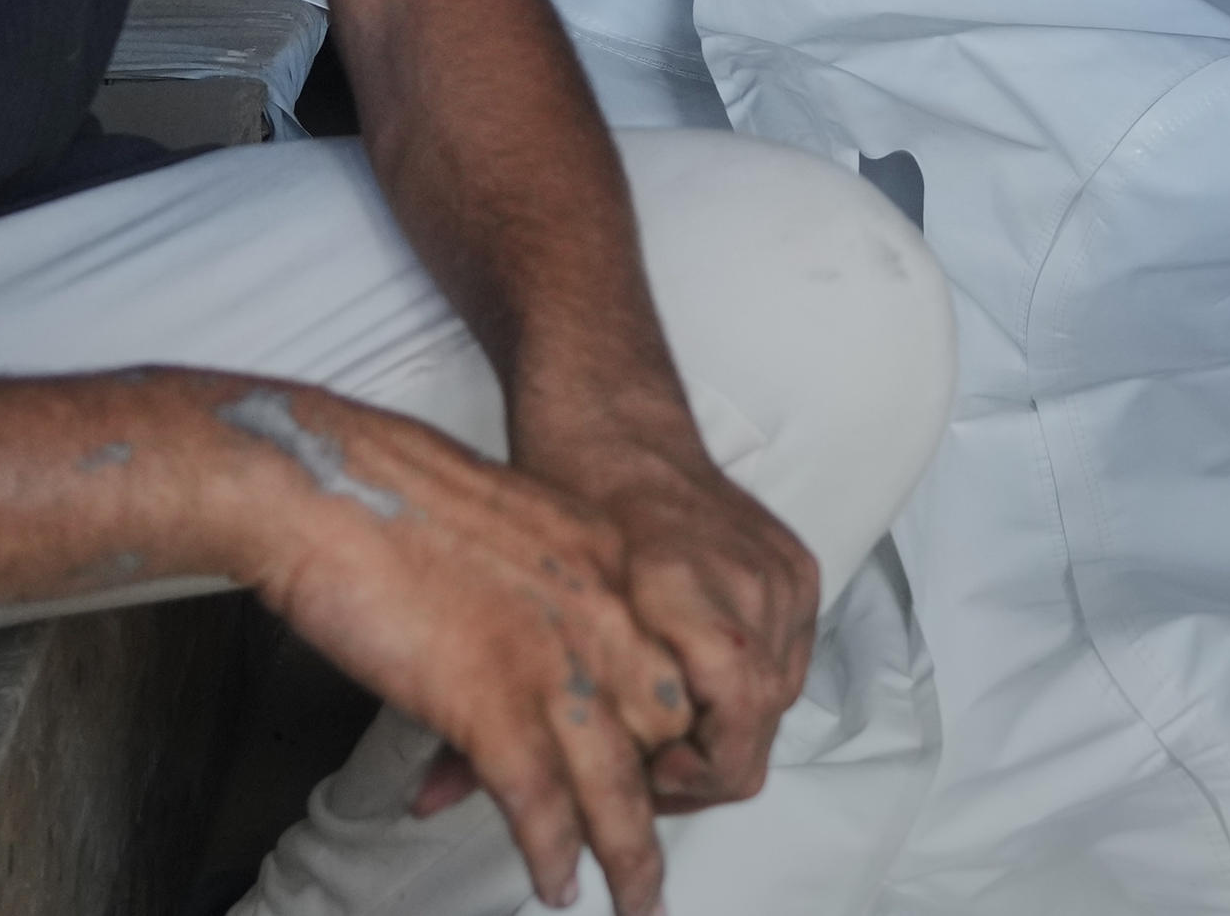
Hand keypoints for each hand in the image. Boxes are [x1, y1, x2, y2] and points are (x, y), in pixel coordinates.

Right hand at [205, 383, 712, 914]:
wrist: (328, 486)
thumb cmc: (398, 498)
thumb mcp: (513, 527)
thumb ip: (543, 588)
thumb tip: (540, 642)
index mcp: (609, 560)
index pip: (676, 660)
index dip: (672, 724)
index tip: (666, 764)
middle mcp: (601, 610)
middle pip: (667, 727)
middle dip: (667, 795)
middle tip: (656, 841)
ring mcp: (551, 659)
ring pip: (618, 781)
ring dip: (631, 854)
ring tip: (640, 900)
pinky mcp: (491, 699)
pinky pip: (540, 799)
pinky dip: (552, 851)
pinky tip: (556, 885)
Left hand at [518, 418, 821, 820]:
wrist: (615, 427)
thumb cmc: (564, 507)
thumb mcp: (525, 615)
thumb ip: (496, 708)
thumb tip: (429, 802)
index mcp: (683, 599)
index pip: (732, 747)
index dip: (685, 786)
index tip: (636, 780)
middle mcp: (748, 589)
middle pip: (754, 741)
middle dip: (696, 770)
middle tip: (640, 767)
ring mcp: (783, 579)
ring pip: (775, 706)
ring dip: (723, 728)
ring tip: (663, 723)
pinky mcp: (799, 570)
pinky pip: (788, 660)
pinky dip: (748, 683)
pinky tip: (693, 678)